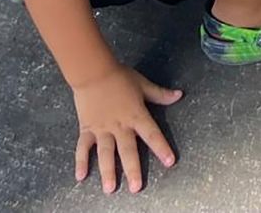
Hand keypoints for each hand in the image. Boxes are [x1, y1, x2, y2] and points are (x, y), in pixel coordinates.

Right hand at [73, 65, 181, 193]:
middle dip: (133, 169)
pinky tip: (81, 177)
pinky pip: (83, 148)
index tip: (169, 162)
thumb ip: (160, 94)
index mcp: (136, 115)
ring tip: (110, 189)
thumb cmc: (120, 77)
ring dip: (108, 171)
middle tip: (136, 188)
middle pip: (127, 150)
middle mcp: (120, 126)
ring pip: (105, 153)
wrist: (93, 72)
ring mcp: (102, 129)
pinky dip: (81, 161)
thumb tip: (179, 95)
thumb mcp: (143, 84)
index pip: (152, 134)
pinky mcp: (87, 128)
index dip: (161, 147)